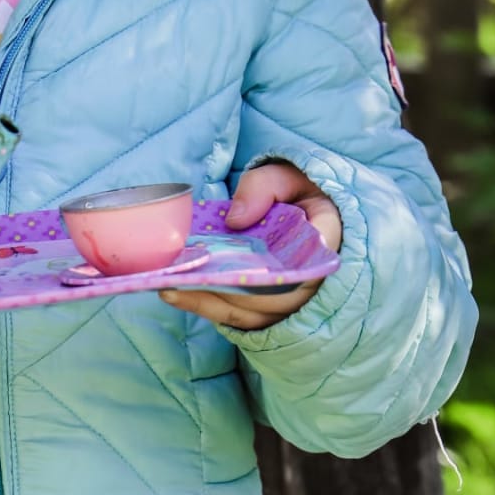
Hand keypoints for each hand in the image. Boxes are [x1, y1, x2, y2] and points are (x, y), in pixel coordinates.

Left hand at [159, 161, 342, 331]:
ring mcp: (293, 301)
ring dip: (211, 302)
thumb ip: (263, 188)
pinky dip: (211, 308)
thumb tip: (236, 220)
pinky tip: (179, 295)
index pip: (306, 264)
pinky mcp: (272, 310)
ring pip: (253, 312)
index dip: (271, 272)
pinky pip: (243, 317)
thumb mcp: (285, 177)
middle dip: (228, 288)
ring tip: (170, 287)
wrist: (308, 213)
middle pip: (271, 296)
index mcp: (324, 240)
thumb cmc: (296, 193)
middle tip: (183, 277)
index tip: (231, 266)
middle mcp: (314, 280)